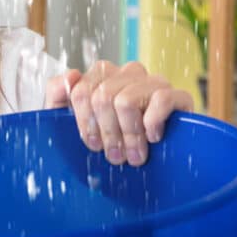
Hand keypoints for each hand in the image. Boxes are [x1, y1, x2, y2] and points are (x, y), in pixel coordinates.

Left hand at [45, 61, 192, 166]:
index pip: (81, 90)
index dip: (84, 123)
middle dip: (107, 134)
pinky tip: (154, 137)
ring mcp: (154, 82)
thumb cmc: (110, 140)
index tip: (93, 145)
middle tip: (115, 156)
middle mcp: (128, 74)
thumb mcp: (72, 123)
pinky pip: (162, 99)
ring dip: (129, 136)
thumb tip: (70, 76)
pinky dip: (153, 124)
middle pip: (102, 97)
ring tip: (134, 155)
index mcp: (102, 76)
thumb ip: (58, 97)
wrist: (158, 163)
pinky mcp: (179, 95)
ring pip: (126, 101)